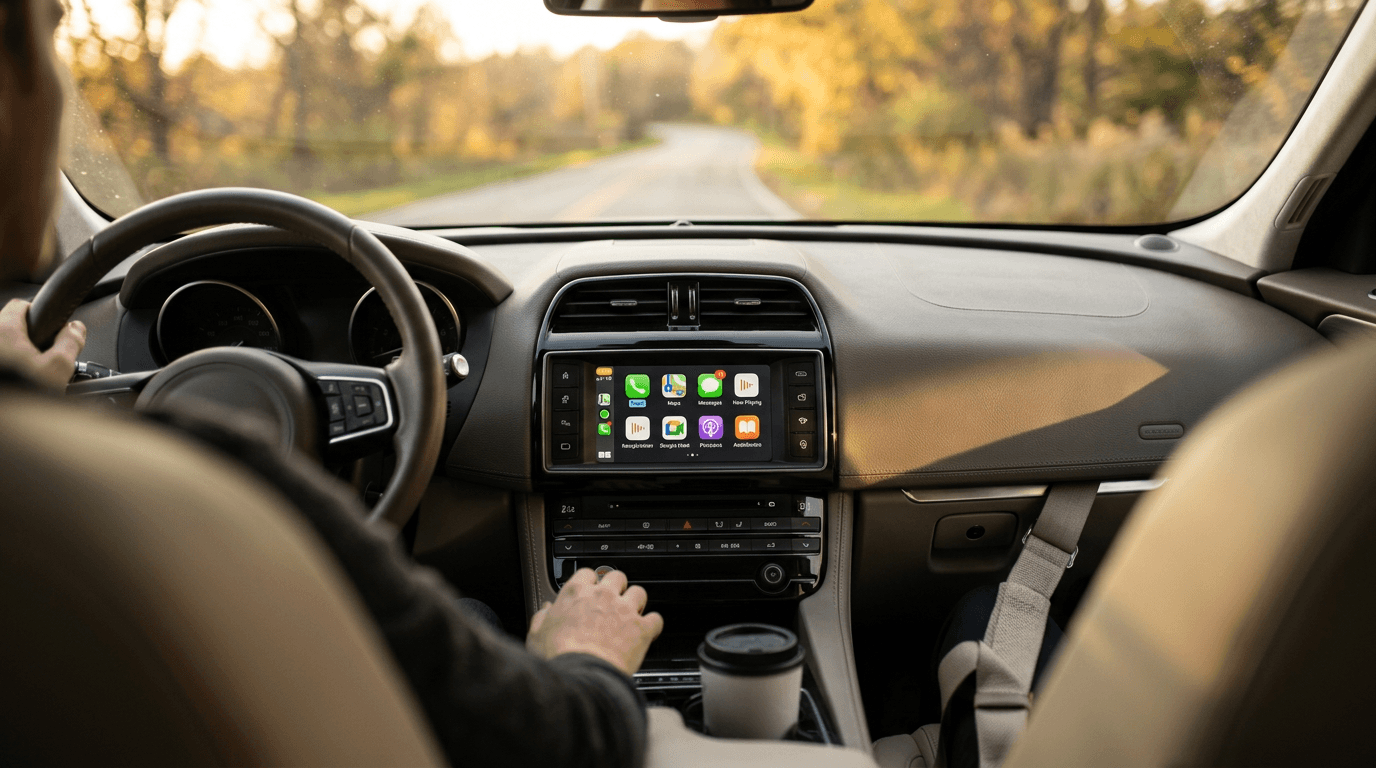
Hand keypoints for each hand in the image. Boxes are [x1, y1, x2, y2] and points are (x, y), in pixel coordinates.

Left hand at [0, 299, 85, 389]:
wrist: (6, 424)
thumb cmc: (20, 395)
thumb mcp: (58, 368)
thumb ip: (71, 342)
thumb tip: (76, 328)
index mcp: (4, 329)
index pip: (22, 305)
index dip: (40, 314)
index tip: (49, 327)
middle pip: (9, 327)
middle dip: (26, 340)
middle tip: (41, 358)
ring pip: (4, 348)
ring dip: (13, 357)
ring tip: (27, 376)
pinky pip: (3, 363)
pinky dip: (8, 370)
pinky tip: (16, 385)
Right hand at [526, 568, 663, 676]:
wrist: (582, 674)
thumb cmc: (559, 656)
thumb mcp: (537, 635)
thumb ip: (542, 618)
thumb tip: (545, 611)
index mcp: (576, 593)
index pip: (587, 573)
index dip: (590, 582)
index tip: (590, 590)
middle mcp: (603, 596)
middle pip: (617, 576)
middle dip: (616, 587)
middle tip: (613, 601)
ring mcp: (624, 610)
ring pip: (639, 593)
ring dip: (636, 602)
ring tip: (631, 615)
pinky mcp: (642, 628)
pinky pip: (656, 619)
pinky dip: (653, 625)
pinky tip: (648, 632)